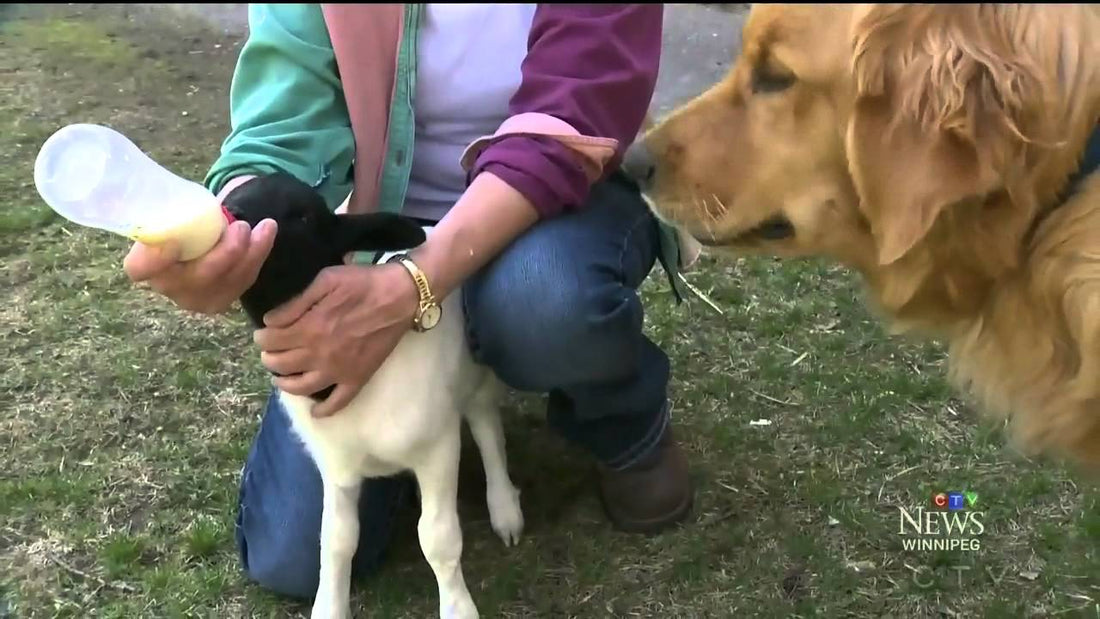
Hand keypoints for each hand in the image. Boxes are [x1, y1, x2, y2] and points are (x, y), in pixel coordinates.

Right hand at [123, 219, 277, 313]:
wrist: (194, 239)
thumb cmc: (178, 220)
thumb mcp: (169, 211)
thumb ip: (170, 210)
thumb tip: (175, 196)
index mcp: (146, 264)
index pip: (139, 269)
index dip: (155, 260)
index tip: (174, 242)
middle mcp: (168, 287)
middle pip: (197, 278)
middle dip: (226, 254)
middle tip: (241, 226)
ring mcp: (196, 299)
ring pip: (229, 281)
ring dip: (251, 252)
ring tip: (264, 225)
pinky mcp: (221, 300)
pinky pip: (244, 280)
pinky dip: (259, 254)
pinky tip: (267, 231)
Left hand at [253, 262, 419, 416]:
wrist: (400, 297)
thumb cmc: (362, 283)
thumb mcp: (325, 280)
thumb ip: (296, 303)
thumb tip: (271, 321)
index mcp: (309, 328)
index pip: (271, 341)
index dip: (261, 337)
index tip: (262, 333)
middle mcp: (319, 355)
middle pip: (281, 364)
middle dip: (269, 358)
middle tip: (270, 352)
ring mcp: (338, 371)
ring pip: (301, 387)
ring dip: (284, 384)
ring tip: (280, 377)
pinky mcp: (357, 379)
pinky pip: (338, 402)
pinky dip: (323, 410)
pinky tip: (315, 410)